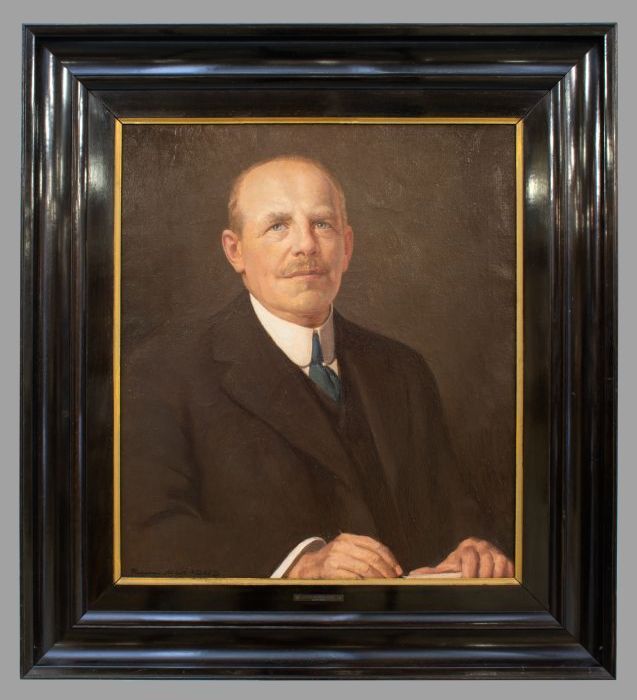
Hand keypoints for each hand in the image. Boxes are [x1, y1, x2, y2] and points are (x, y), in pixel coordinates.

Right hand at [285, 533, 402, 578]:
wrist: (307, 567)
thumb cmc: (330, 560)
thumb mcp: (345, 550)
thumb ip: (362, 553)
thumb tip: (388, 565)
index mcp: (348, 538)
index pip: (375, 545)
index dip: (389, 557)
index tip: (397, 569)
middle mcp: (342, 544)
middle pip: (371, 556)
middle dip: (386, 569)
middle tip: (393, 579)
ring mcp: (335, 556)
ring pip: (364, 567)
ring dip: (378, 577)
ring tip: (384, 583)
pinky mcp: (329, 569)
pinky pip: (352, 576)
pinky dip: (364, 582)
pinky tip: (369, 585)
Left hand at [409, 537, 513, 577]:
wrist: (474, 563)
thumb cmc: (459, 568)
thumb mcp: (446, 568)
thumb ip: (431, 572)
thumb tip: (413, 575)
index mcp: (466, 546)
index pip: (468, 555)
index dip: (468, 569)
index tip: (467, 581)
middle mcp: (482, 546)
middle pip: (485, 559)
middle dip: (481, 575)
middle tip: (478, 588)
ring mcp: (495, 551)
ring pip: (499, 562)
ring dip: (494, 577)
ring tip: (488, 587)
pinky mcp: (506, 559)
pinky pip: (509, 567)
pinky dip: (505, 576)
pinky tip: (498, 585)